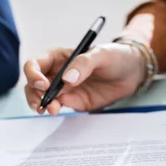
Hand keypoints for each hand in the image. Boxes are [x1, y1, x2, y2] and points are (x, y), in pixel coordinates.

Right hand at [24, 43, 145, 114]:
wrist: (132, 72)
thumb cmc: (116, 56)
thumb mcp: (101, 54)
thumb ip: (83, 64)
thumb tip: (67, 80)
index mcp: (58, 57)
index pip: (35, 65)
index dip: (33, 75)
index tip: (43, 85)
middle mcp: (57, 73)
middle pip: (33, 85)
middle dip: (34, 94)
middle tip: (43, 104)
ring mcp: (64, 89)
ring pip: (42, 98)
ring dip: (42, 104)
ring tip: (51, 110)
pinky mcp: (75, 102)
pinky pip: (59, 107)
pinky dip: (54, 110)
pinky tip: (57, 111)